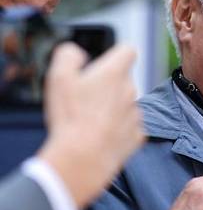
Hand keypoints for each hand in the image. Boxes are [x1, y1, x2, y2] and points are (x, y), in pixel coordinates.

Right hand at [37, 43, 143, 209]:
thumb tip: (76, 52)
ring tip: (89, 121)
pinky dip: (118, 129)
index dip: (117, 54)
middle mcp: (131, 91)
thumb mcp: (59, 77)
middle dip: (108, 85)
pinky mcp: (137, 135)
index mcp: (114, 73)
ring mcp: (136, 114)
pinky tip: (101, 135)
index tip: (106, 62)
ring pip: (126, 104)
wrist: (83, 158)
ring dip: (113, 108)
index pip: (128, 51)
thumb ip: (68, 56)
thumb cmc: (70, 117)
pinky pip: (129, 127)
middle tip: (85, 98)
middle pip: (123, 80)